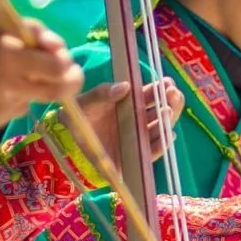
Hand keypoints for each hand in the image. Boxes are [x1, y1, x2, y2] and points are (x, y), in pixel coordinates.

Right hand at [0, 16, 81, 128]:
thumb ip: (30, 32)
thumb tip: (56, 45)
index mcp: (10, 58)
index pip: (58, 68)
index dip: (65, 62)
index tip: (62, 56)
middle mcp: (10, 87)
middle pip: (58, 92)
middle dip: (68, 82)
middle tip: (68, 74)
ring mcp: (2, 108)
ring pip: (35, 99)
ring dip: (33, 87)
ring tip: (11, 74)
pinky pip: (15, 107)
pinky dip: (12, 97)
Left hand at [67, 79, 183, 168]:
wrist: (67, 144)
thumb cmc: (79, 119)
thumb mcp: (86, 102)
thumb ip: (101, 93)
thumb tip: (125, 87)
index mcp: (131, 105)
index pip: (152, 96)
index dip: (162, 89)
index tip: (166, 83)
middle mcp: (139, 121)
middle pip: (162, 112)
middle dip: (171, 102)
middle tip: (172, 94)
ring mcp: (139, 139)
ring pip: (161, 130)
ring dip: (167, 121)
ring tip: (167, 111)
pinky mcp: (135, 158)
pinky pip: (152, 153)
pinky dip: (161, 145)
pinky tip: (167, 135)